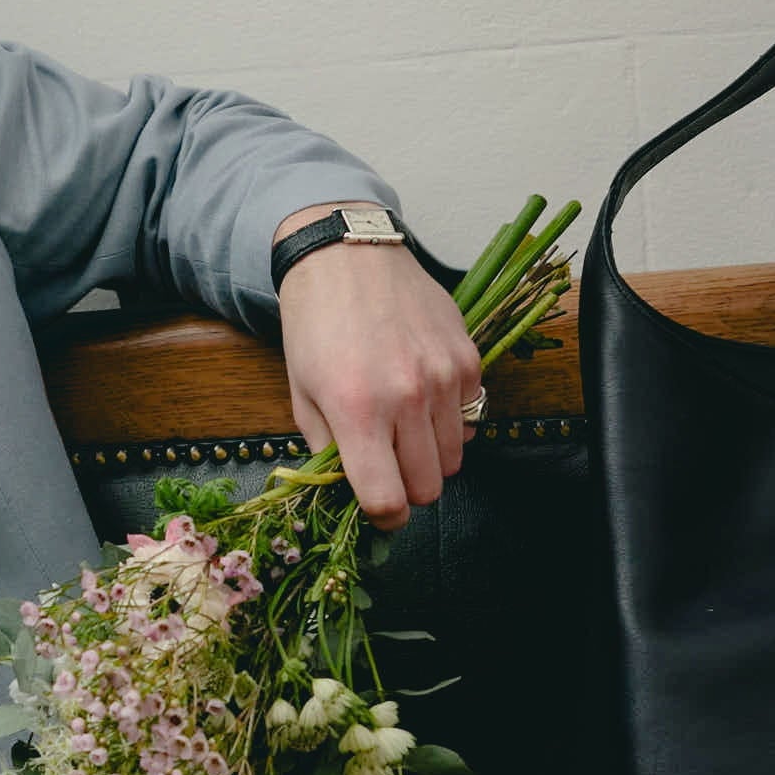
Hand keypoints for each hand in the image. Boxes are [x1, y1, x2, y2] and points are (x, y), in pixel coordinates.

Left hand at [274, 218, 480, 530]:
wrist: (347, 258)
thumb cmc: (316, 327)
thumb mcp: (301, 394)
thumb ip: (327, 449)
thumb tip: (351, 490)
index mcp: (357, 412)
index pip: (387, 499)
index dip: (384, 517)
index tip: (380, 511)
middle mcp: (407, 397)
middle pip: (429, 487)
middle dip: (409, 489)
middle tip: (391, 470)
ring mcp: (444, 377)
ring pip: (455, 459)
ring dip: (432, 458)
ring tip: (406, 433)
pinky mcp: (468, 358)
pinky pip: (472, 418)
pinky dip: (452, 422)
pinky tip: (425, 400)